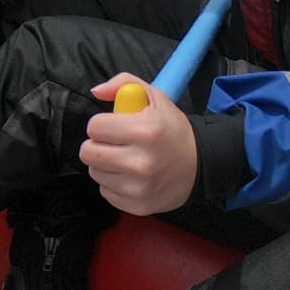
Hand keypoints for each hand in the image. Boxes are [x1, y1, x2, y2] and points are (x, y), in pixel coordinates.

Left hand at [81, 73, 197, 214]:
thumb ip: (123, 83)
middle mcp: (142, 162)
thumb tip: (95, 92)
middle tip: (113, 143)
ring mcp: (140, 188)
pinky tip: (129, 176)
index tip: (113, 127)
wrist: (201, 165)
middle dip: (97, 144)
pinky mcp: (138, 206)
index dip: (101, 124)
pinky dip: (112, 183)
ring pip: (95, 172)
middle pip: (88, 152)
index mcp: (146, 131)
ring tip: (123, 158)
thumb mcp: (154, 97)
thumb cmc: (171, 129)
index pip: (94, 127)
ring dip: (103, 164)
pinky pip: (105, 192)